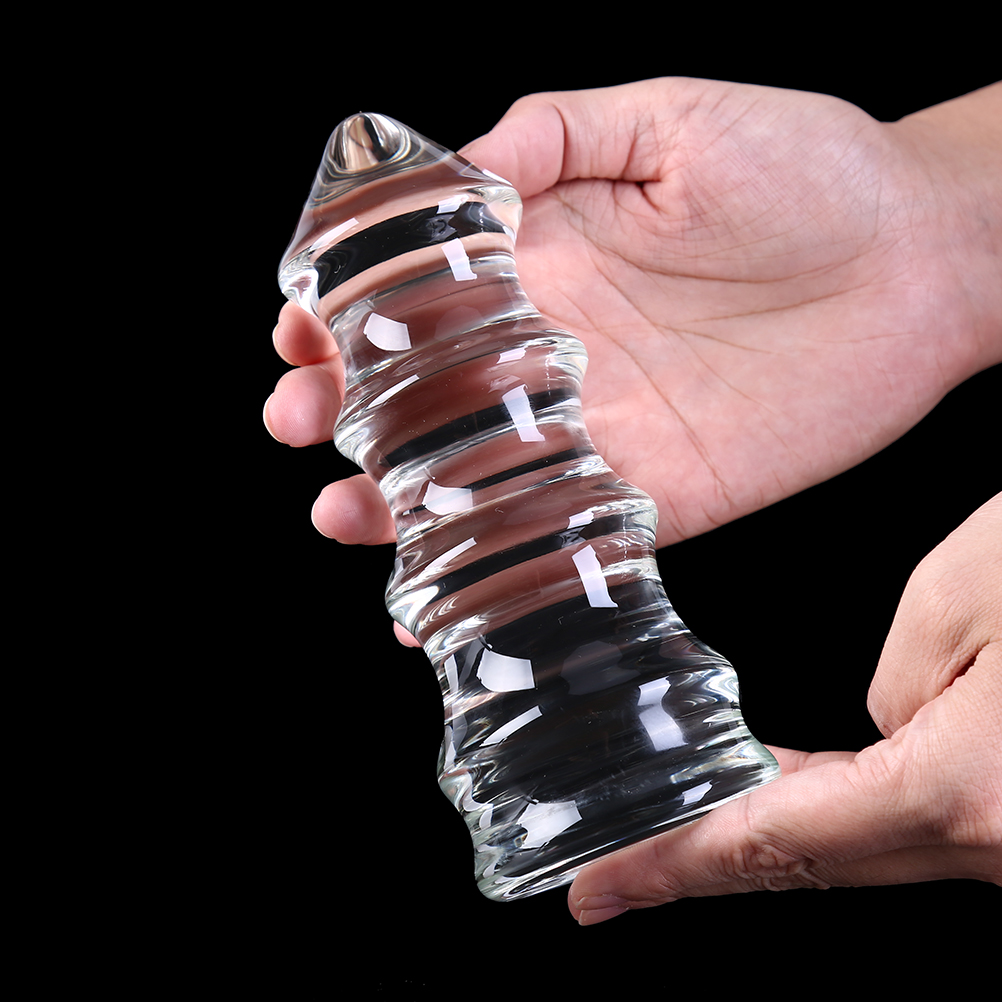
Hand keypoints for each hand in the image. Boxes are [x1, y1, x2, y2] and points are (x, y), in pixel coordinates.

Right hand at [265, 78, 1000, 571]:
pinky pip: (564, 535)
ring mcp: (602, 428)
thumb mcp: (670, 121)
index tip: (301, 325)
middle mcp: (558, 352)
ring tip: (342, 513)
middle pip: (429, 396)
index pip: (421, 297)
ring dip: (401, 501)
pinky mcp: (659, 493)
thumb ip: (557, 136)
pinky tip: (442, 591)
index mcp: (547, 263)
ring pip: (477, 478)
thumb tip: (462, 163)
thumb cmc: (806, 167)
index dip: (351, 311)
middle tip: (300, 420)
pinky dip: (500, 565)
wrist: (921, 255)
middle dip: (352, 412)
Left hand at [568, 493, 1001, 922]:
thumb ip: (896, 684)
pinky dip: (866, 804)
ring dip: (796, 825)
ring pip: (881, 841)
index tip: (597, 893)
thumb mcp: (970, 588)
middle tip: (626, 868)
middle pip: (824, 862)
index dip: (675, 868)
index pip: (776, 844)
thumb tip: (881, 730)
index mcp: (969, 793)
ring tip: (709, 807)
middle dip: (718, 857)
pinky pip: (934, 818)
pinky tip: (828, 782)